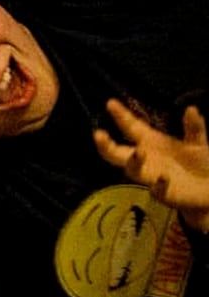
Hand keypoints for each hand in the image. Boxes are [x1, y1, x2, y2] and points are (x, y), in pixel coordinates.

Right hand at [94, 100, 208, 232]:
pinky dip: (158, 185)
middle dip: (105, 145)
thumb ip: (194, 127)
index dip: (120, 115)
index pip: (131, 127)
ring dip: (133, 162)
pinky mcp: (163, 193)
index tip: (110, 102)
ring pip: (132, 170)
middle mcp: (145, 158)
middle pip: (116, 152)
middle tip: (98, 134)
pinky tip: (163, 179)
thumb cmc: (200, 163)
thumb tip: (192, 108)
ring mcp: (151, 176)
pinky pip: (157, 190)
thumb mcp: (198, 142)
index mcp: (151, 142)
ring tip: (139, 153)